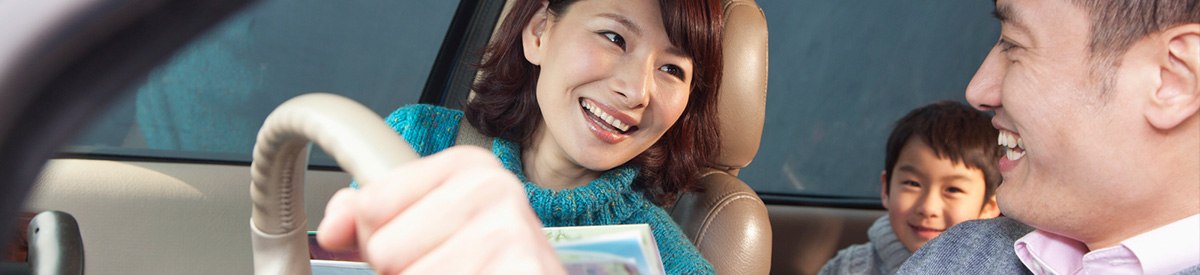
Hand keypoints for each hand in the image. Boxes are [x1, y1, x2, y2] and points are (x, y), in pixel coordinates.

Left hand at [317, 146, 565, 274]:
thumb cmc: (483, 262)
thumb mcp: (428, 224)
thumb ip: (373, 214)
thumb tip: (333, 226)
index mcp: (468, 165)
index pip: (371, 206)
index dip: (381, 236)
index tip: (422, 240)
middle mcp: (494, 188)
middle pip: (385, 248)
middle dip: (404, 269)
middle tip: (448, 265)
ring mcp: (509, 232)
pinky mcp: (519, 269)